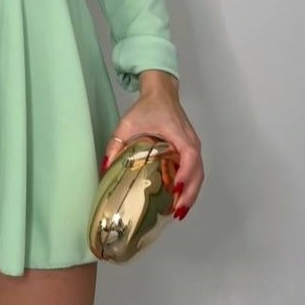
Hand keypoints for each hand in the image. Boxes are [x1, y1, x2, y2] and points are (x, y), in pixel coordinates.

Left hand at [100, 85, 202, 220]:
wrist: (161, 93)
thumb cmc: (148, 106)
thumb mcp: (127, 123)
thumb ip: (116, 143)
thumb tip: (106, 167)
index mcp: (179, 133)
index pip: (189, 154)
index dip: (185, 173)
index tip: (177, 188)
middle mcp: (191, 141)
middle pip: (198, 171)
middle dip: (190, 193)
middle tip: (177, 211)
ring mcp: (193, 146)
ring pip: (199, 173)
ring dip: (192, 193)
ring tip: (179, 211)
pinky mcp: (190, 149)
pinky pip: (195, 170)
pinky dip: (190, 185)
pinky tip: (180, 198)